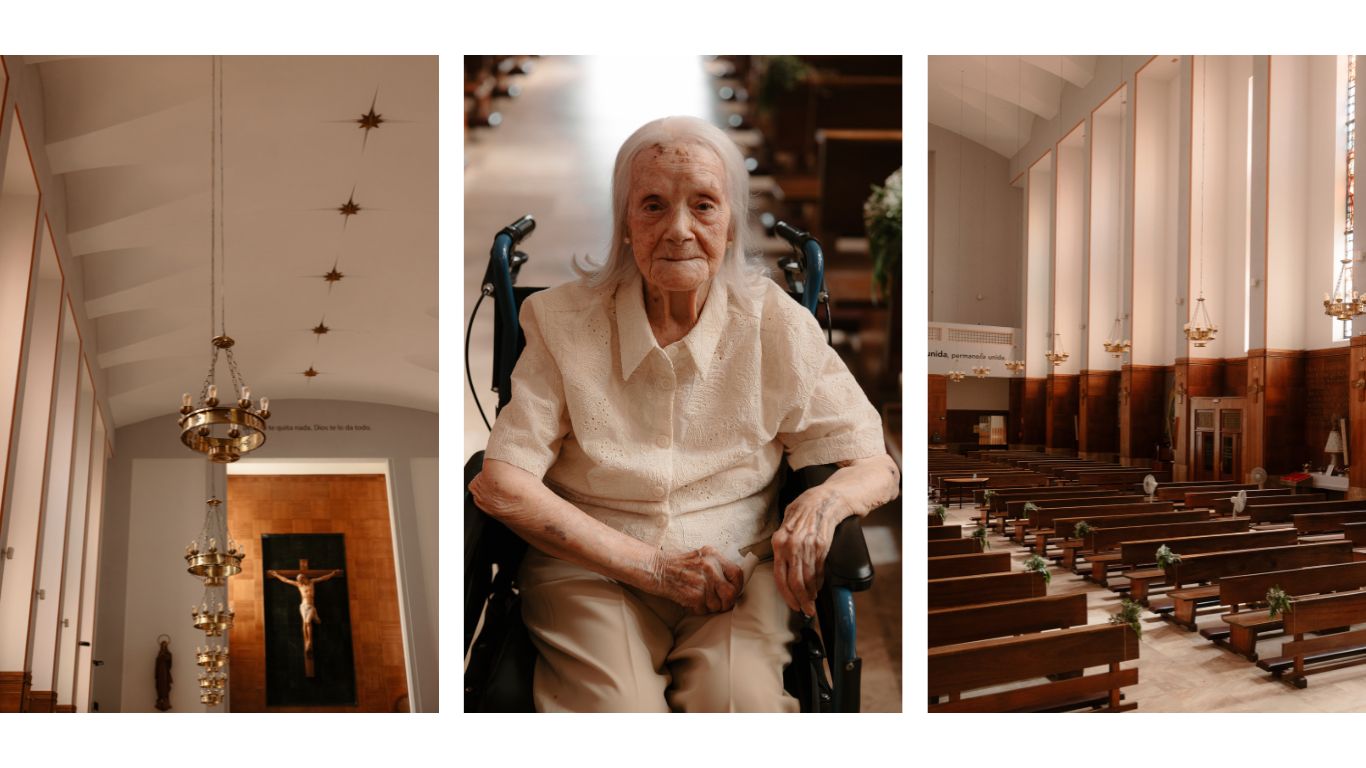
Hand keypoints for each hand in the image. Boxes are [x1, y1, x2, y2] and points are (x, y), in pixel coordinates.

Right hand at [648, 546, 744, 613]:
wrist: (653, 568)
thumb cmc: (675, 564)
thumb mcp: (699, 557)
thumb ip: (716, 566)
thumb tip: (733, 585)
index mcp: (713, 555)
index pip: (737, 573)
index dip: (738, 587)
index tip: (732, 592)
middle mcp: (710, 566)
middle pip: (731, 593)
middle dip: (726, 603)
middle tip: (718, 604)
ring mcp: (702, 580)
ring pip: (717, 605)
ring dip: (709, 608)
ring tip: (698, 601)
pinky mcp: (694, 594)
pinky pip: (703, 610)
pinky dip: (697, 610)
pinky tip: (689, 603)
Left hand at [773, 487, 848, 615]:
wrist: (824, 500)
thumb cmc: (803, 511)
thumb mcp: (785, 525)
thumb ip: (782, 546)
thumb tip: (783, 567)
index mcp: (779, 542)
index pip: (779, 576)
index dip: (786, 594)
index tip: (792, 605)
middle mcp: (791, 546)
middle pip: (794, 582)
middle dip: (800, 600)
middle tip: (805, 610)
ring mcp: (807, 547)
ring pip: (807, 578)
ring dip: (810, 594)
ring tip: (812, 602)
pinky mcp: (822, 546)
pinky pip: (819, 570)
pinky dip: (819, 581)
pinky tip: (818, 587)